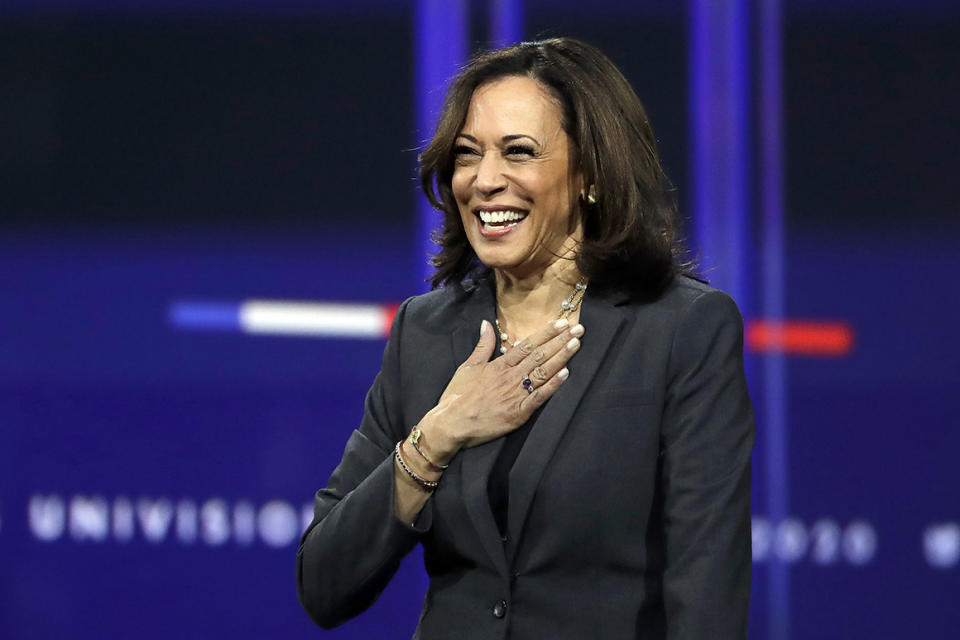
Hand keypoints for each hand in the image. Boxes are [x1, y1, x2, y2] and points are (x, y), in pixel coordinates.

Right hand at [418, 318, 584, 463]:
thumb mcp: (468, 366)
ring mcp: (515, 395)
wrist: (450, 424)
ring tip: (576, 344)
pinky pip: (538, 397)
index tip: (561, 323)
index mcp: (499, 365)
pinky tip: (566, 374)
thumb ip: (482, 345)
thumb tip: (486, 324)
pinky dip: (553, 386)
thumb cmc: (457, 396)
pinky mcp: (518, 413)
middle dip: (560, 341)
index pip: (527, 345)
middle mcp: (510, 377)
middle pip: (539, 355)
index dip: (545, 333)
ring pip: (542, 372)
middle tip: (578, 328)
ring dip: (561, 357)